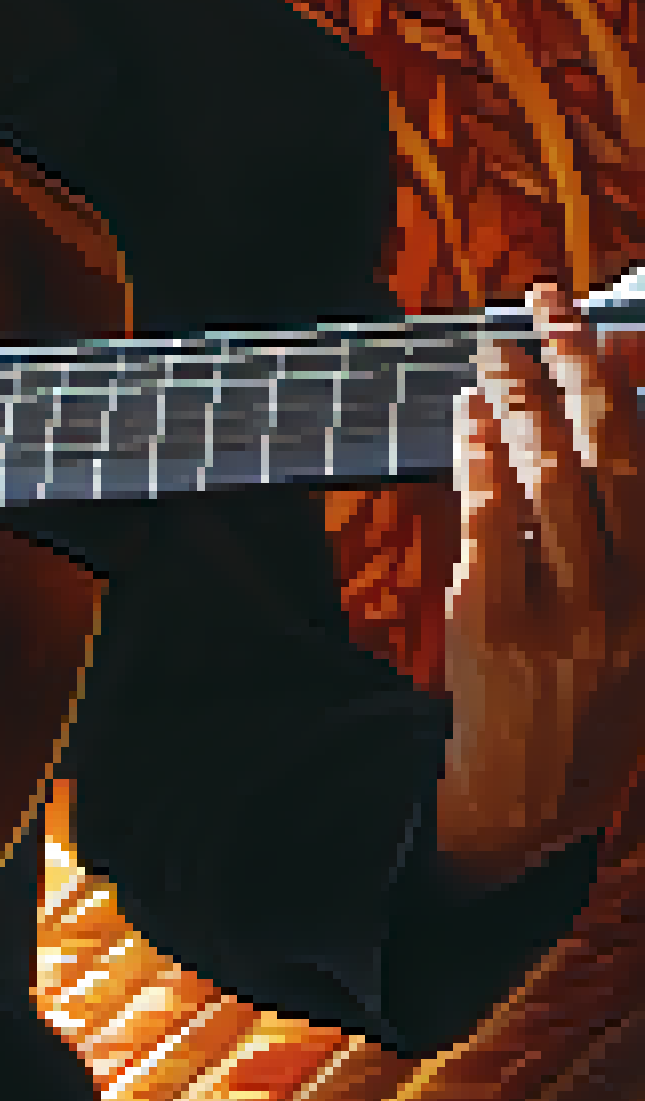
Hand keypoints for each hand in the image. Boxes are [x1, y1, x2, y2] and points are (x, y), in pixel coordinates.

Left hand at [441, 282, 644, 888]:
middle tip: (544, 305)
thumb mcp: (642, 629)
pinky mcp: (492, 623)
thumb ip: (633, 547)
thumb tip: (610, 442)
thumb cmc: (593, 698)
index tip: (606, 328)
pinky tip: (473, 416)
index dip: (630, 387)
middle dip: (575, 369)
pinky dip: (480, 460)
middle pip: (604, 456)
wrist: (536, 795)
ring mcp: (559, 608)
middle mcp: (625, 593)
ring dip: (519, 401)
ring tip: (496, 349)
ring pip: (544, 481)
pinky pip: (486, 523)